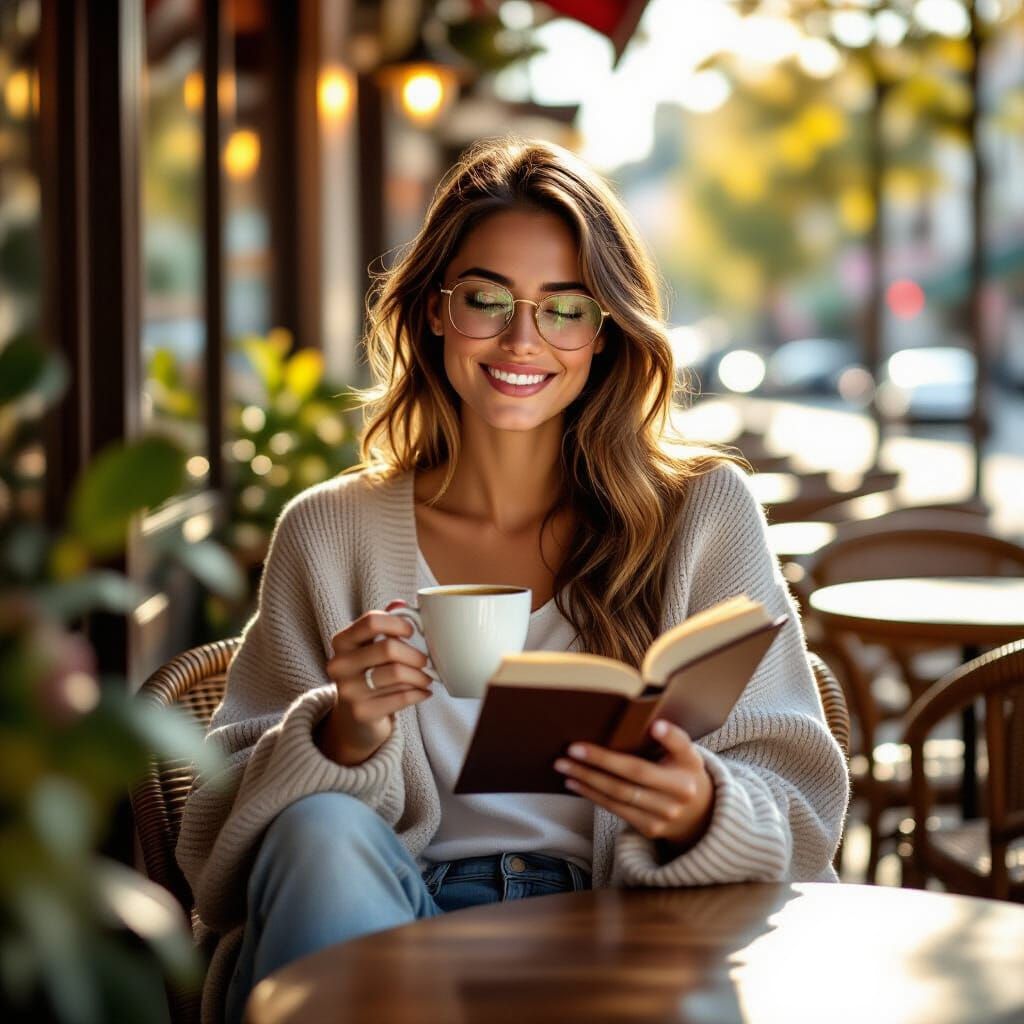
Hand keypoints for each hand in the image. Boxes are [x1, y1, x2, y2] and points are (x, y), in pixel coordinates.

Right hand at [318, 600, 432, 765]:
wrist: (353, 719)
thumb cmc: (368, 674)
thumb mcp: (370, 647)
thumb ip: (384, 625)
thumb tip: (401, 604)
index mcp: (341, 642)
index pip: (371, 621)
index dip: (397, 623)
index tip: (411, 632)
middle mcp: (339, 664)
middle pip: (388, 648)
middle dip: (415, 654)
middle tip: (425, 661)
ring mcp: (348, 690)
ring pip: (397, 673)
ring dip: (420, 676)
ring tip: (426, 678)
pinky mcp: (361, 712)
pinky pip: (401, 697)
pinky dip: (419, 693)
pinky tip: (423, 693)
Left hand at [554, 719, 713, 851]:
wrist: (698, 817)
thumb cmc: (684, 774)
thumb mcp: (687, 755)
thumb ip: (673, 739)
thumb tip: (653, 723)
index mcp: (689, 768)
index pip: (680, 748)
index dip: (669, 737)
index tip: (655, 726)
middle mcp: (679, 794)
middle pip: (635, 774)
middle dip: (600, 760)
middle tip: (572, 748)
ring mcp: (663, 815)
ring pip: (619, 794)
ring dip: (588, 779)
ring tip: (565, 767)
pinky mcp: (649, 828)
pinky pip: (615, 808)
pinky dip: (592, 795)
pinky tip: (575, 784)